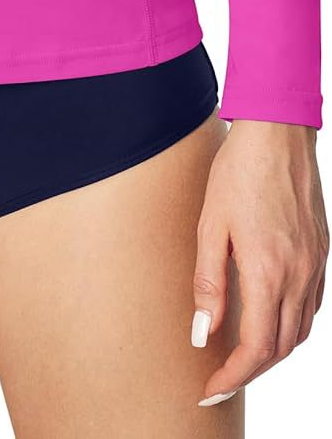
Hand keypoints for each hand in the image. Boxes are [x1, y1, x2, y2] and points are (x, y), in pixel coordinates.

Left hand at [192, 119, 328, 405]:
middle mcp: (298, 275)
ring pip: (299, 331)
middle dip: (249, 372)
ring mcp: (314, 265)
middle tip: (219, 380)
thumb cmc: (237, 172)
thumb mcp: (210, 225)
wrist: (277, 133)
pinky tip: (270, 320)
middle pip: (279, 348)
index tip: (210, 389)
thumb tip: (202, 333)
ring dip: (272, 352)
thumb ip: (208, 283)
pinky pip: (311, 306)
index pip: (255, 348)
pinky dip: (291, 326)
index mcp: (268, 271)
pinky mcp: (321, 253)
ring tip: (240, 357)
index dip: (233, 377)